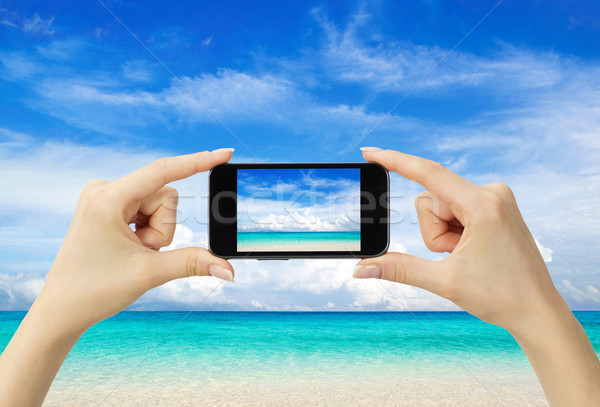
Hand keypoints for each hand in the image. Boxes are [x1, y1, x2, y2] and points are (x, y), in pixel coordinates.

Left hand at [36, 149, 235, 336]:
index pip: (163, 172)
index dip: (198, 162)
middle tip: (141, 252)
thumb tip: (229, 269)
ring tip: (132, 252)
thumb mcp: (150, 273)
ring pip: (158, 205)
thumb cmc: (95, 290)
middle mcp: (104, 189)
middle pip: (164, 196)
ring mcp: (105, 196)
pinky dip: (146, 231)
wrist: (62, 308)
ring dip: (155, 232)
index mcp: (108, 199)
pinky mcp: (108, 205)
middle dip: (163, 228)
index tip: (225, 153)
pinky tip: (127, 247)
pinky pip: (145, 210)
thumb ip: (193, 264)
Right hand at [353, 147, 559, 331]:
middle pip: (430, 201)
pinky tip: (473, 249)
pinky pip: (456, 210)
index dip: (394, 161)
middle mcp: (491, 193)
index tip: (369, 151)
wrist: (536, 310)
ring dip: (443, 234)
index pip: (428, 174)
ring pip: (440, 207)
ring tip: (467, 255)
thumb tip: (360, 269)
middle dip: (433, 232)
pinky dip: (454, 231)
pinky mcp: (494, 206)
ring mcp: (495, 198)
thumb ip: (398, 268)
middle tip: (456, 256)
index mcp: (482, 205)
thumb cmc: (501, 296)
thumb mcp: (444, 281)